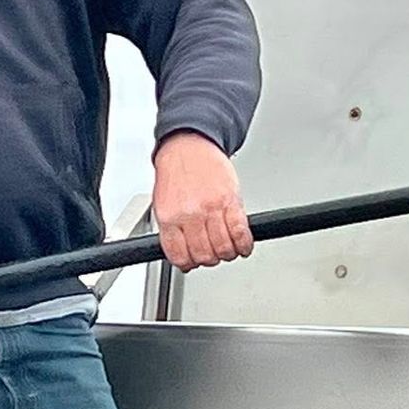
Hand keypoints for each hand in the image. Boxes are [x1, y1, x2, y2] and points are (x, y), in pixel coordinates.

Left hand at [152, 131, 253, 271]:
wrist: (189, 145)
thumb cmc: (176, 172)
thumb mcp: (163, 204)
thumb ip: (172, 230)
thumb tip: (181, 252)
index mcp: (170, 217)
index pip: (180, 255)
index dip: (188, 264)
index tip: (193, 263)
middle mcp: (190, 214)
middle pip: (204, 255)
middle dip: (209, 260)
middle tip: (212, 255)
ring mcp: (212, 209)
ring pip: (224, 248)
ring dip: (227, 254)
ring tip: (227, 250)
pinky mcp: (231, 202)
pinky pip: (240, 232)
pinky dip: (244, 244)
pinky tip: (243, 245)